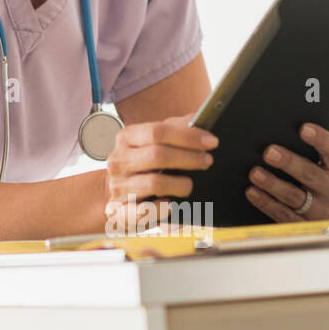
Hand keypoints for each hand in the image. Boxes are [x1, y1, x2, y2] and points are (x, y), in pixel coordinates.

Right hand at [104, 113, 217, 233]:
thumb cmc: (142, 165)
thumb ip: (175, 129)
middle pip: (157, 155)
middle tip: (207, 161)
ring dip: (181, 184)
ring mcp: (118, 187)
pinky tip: (171, 203)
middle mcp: (118, 160)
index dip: (187, 136)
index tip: (212, 142)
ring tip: (190, 185)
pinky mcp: (120, 211)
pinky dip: (163, 208)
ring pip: (155, 183)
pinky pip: (146, 211)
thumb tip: (198, 118)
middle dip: (189, 158)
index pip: (157, 132)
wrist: (116, 195)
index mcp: (127, 138)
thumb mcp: (153, 142)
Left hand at [245, 121, 328, 221]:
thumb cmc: (302, 176)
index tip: (303, 128)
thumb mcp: (308, 162)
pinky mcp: (307, 227)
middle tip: (269, 152)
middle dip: (289, 162)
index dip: (320, 138)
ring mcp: (323, 211)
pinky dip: (266, 202)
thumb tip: (272, 131)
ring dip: (273, 184)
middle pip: (312, 174)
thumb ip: (298, 149)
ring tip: (254, 173)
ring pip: (296, 197)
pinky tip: (252, 192)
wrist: (306, 211)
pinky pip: (285, 215)